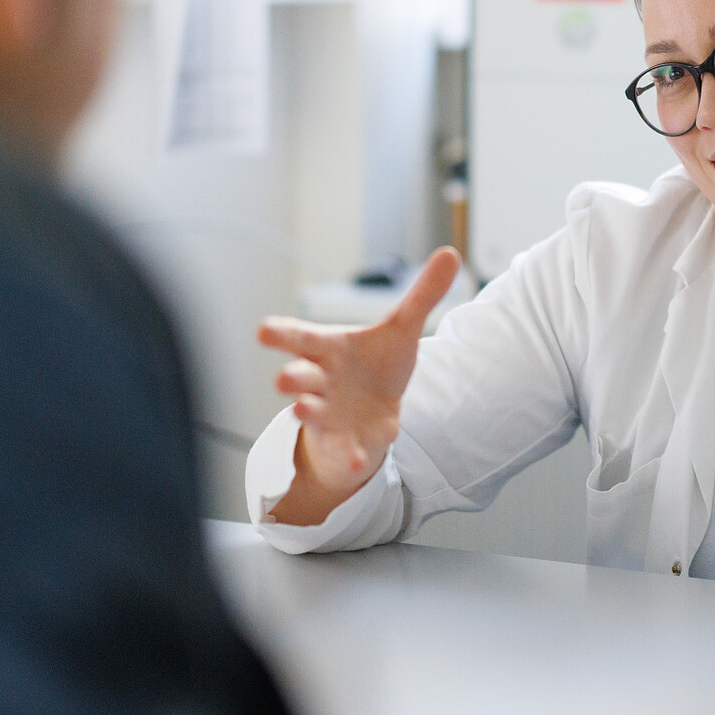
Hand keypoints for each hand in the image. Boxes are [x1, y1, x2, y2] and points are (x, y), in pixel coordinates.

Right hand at [256, 248, 461, 525]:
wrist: (373, 414)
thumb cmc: (376, 365)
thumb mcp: (401, 330)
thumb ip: (422, 295)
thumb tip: (450, 252)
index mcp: (328, 348)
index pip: (299, 337)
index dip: (281, 334)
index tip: (263, 331)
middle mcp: (320, 381)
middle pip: (297, 376)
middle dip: (290, 377)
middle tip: (284, 377)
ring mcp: (328, 413)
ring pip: (310, 413)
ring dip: (305, 411)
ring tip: (302, 409)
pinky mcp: (345, 442)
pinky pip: (343, 450)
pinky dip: (349, 456)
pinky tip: (358, 462)